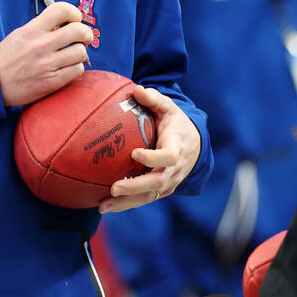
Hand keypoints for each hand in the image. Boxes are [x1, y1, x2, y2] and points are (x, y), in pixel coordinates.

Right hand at [0, 2, 93, 106]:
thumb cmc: (7, 58)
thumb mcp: (21, 33)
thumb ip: (43, 27)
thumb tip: (66, 23)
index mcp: (32, 30)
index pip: (62, 10)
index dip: (74, 12)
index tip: (74, 19)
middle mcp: (41, 45)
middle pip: (79, 31)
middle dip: (86, 33)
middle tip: (82, 38)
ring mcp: (47, 64)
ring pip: (81, 52)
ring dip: (80, 53)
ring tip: (72, 54)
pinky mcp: (51, 81)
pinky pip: (77, 70)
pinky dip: (75, 68)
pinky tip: (67, 67)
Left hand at [98, 85, 199, 213]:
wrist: (194, 145)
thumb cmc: (175, 124)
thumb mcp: (168, 108)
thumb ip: (154, 99)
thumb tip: (136, 90)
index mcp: (177, 147)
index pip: (169, 156)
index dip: (154, 158)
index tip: (135, 154)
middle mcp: (175, 169)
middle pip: (157, 182)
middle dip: (135, 187)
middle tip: (114, 188)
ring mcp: (169, 182)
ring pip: (149, 196)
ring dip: (126, 203)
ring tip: (102, 206)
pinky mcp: (161, 191)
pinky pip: (144, 200)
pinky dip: (126, 204)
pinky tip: (105, 206)